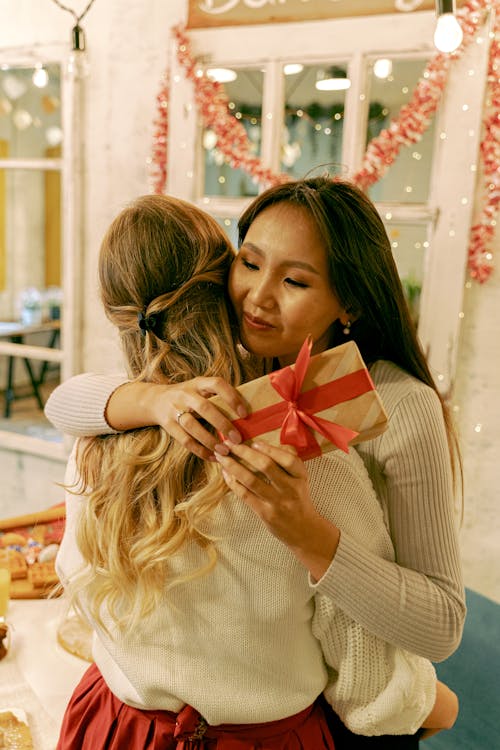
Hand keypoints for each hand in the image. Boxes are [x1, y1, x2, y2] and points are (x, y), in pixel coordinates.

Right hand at [108, 378, 247, 460]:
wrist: (155, 400)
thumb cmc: (189, 396)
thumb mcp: (201, 389)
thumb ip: (218, 397)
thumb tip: (247, 415)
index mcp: (198, 383)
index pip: (216, 384)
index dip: (231, 397)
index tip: (244, 413)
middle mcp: (185, 394)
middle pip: (204, 408)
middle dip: (222, 424)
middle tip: (238, 439)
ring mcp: (174, 409)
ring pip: (192, 426)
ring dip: (210, 440)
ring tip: (225, 452)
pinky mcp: (167, 424)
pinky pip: (184, 440)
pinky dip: (200, 450)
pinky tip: (212, 457)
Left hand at [214, 441, 339, 576]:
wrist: (304, 530)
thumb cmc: (298, 498)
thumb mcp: (300, 479)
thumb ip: (288, 461)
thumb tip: (268, 444)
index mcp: (300, 477)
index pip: (288, 459)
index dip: (270, 449)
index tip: (255, 442)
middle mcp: (290, 488)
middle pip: (266, 466)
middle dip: (245, 452)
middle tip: (230, 444)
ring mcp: (277, 502)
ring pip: (252, 480)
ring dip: (233, 466)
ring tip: (221, 457)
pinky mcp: (265, 513)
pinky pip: (246, 495)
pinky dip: (234, 483)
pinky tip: (226, 474)